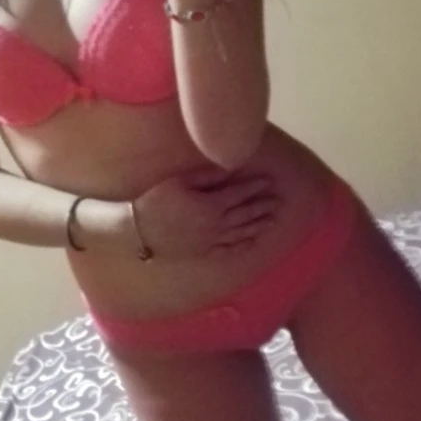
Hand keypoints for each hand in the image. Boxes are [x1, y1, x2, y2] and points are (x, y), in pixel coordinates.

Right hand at [131, 165, 282, 259]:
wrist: (140, 233)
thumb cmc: (156, 202)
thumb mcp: (179, 182)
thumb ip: (207, 176)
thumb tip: (229, 169)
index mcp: (212, 205)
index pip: (239, 194)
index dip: (255, 187)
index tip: (269, 181)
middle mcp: (217, 225)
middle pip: (245, 214)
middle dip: (263, 206)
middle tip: (279, 201)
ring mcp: (212, 240)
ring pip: (242, 232)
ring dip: (259, 225)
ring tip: (273, 219)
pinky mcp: (205, 252)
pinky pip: (230, 249)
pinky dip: (244, 244)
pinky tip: (253, 241)